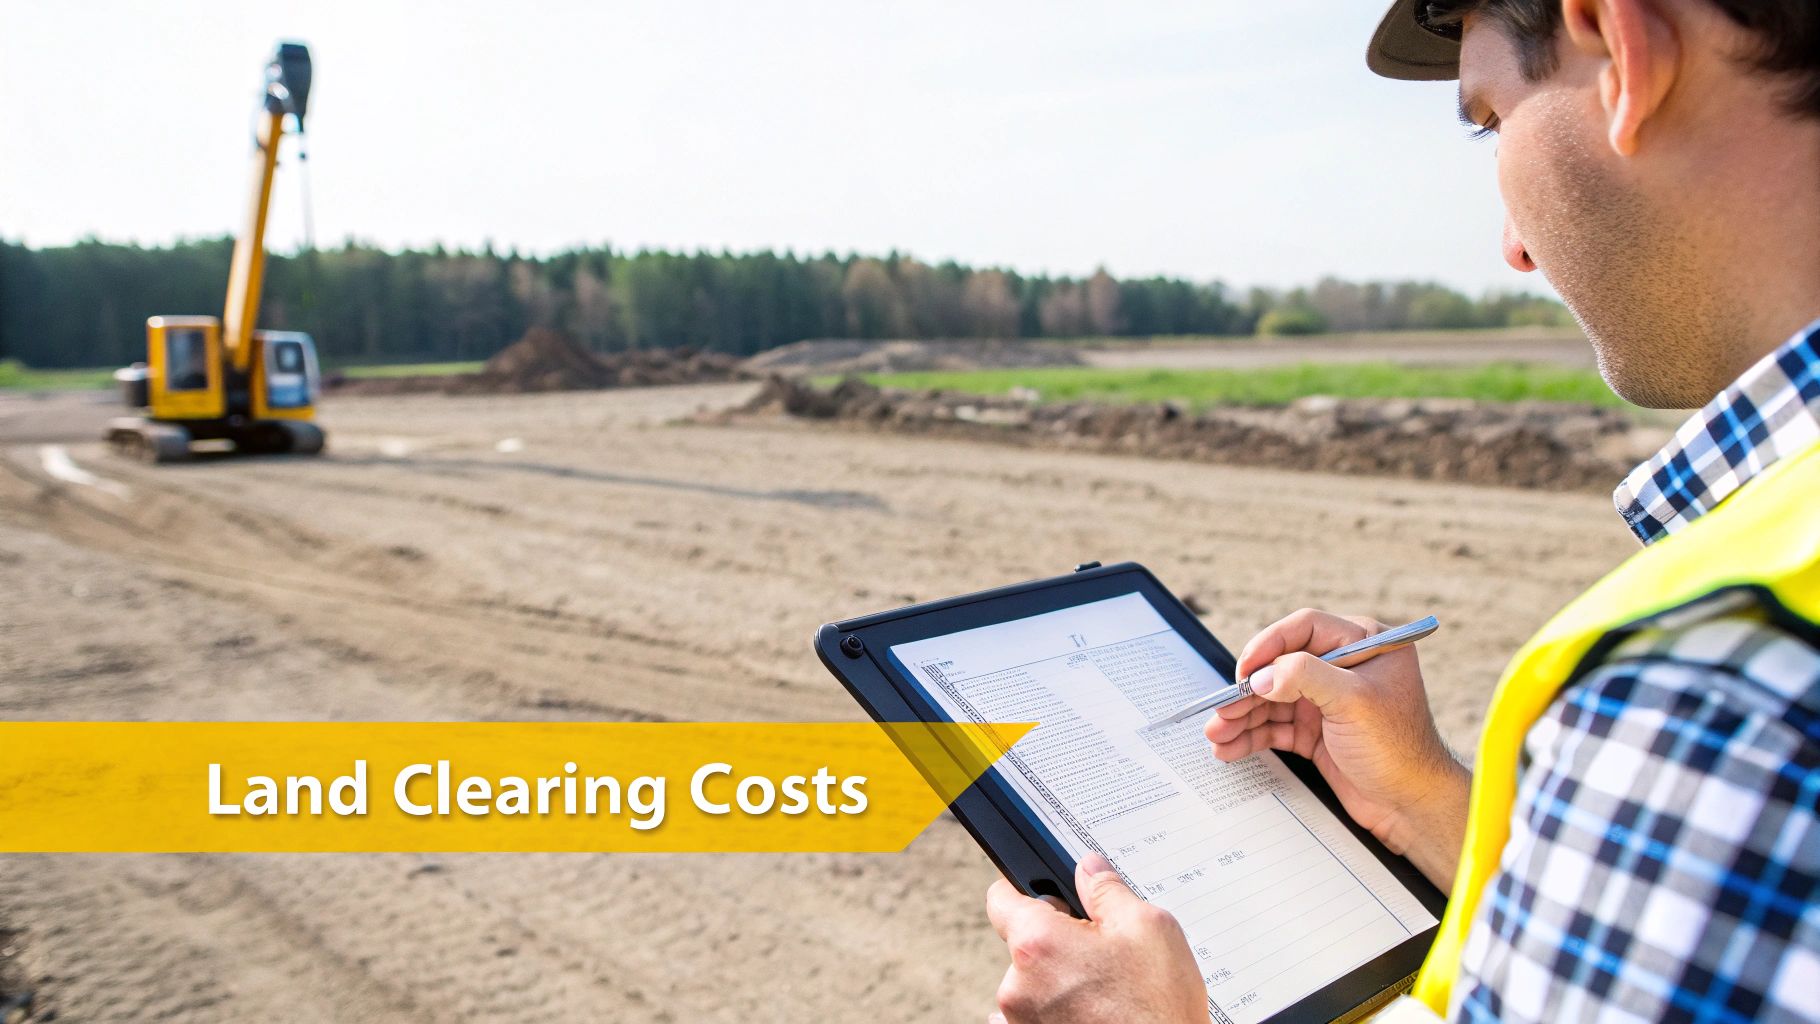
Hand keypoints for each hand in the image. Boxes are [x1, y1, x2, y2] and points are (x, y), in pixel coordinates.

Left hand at [985, 853, 1208, 1023]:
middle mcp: (1017, 985)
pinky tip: (1094, 1012)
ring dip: (1061, 979)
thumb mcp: (1149, 929)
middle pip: (1024, 942)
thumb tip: (1088, 868)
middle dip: (1059, 941)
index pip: (1001, 897)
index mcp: (1038, 943)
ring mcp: (1021, 1019)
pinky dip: (1059, 1010)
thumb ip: (1108, 890)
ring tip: (1107, 989)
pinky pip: (1035, 1014)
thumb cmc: (1157, 1010)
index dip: (1030, 891)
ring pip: (1034, 980)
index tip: (1051, 898)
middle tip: (1102, 952)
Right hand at [1203, 609, 1468, 886]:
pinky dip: (1252, 736)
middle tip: (1222, 709)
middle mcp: (1343, 668)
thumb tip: (1262, 675)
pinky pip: (1275, 727)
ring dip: (1242, 716)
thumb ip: (1305, 677)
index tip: (1245, 670)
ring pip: (1272, 699)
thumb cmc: (1400, 749)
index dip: (1269, 645)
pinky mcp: (1316, 731)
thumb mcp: (1354, 701)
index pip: (1305, 628)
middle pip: (1280, 666)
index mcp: (1364, 644)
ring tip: (1216, 735)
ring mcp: (1327, 700)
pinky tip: (1230, 748)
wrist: (1413, 807)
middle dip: (1248, 690)